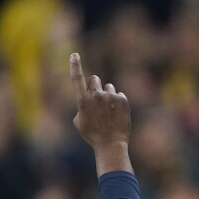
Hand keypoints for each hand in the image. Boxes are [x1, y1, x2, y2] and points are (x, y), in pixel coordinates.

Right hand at [70, 53, 131, 172]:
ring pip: (108, 87)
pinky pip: (119, 95)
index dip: (75, 65)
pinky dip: (118, 102)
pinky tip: (117, 114)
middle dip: (94, 85)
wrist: (111, 144)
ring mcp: (111, 97)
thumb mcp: (79, 120)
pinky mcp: (123, 100)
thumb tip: (89, 99)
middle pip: (94, 79)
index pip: (77, 78)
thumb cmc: (92, 134)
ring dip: (108, 95)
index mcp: (82, 100)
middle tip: (97, 99)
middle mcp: (96, 95)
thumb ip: (82, 105)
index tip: (75, 55)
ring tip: (109, 112)